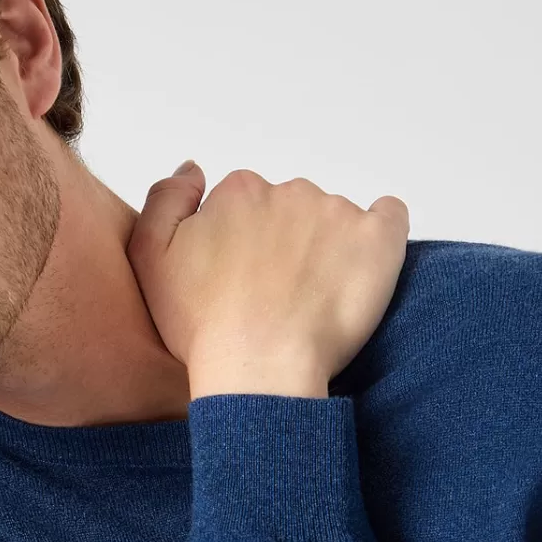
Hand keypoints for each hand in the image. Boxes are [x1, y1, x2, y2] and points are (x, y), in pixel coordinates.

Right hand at [126, 162, 409, 398]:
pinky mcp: (377, 241)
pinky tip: (367, 263)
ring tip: (317, 299)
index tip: (247, 279)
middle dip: (290, 242)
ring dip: (329, 247)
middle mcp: (288, 192)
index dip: (246, 241)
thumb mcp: (151, 258)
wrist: (259, 371)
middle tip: (282, 295)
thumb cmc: (204, 329)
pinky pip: (390, 215)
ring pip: (335, 219)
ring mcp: (336, 213)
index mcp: (238, 193)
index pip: (248, 203)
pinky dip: (382, 232)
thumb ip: (165, 200)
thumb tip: (193, 170)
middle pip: (293, 208)